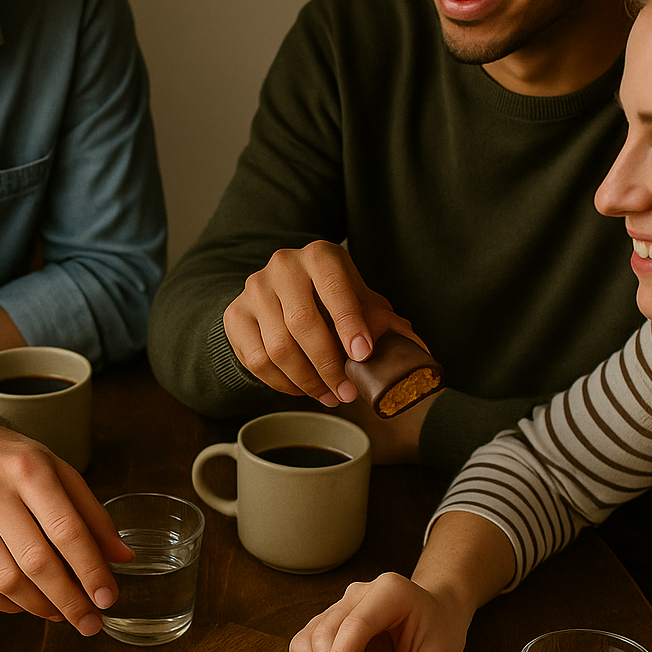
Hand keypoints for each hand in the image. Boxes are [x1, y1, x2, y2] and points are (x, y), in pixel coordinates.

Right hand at [0, 399, 131, 628]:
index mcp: (29, 470)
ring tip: (62, 613)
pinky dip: (8, 606)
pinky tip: (27, 604)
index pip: (67, 530)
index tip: (108, 598)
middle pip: (36, 562)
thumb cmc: (15, 463)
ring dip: (40, 607)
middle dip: (69, 600)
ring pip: (7, 581)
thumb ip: (93, 516)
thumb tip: (122, 559)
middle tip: (90, 622)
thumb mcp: (61, 472)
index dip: (90, 570)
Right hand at [222, 240, 426, 406]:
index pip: (334, 288)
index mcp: (320, 256)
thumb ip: (385, 324)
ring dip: (307, 381)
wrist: (279, 293)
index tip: (363, 355)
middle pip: (302, 324)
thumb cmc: (330, 299)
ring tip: (329, 395)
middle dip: (328, 366)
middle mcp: (283, 266)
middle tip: (348, 392)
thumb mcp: (360, 302)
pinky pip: (256, 361)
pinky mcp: (235, 315)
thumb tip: (417, 353)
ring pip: (277, 348)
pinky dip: (282, 384)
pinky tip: (302, 389)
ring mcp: (254, 290)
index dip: (349, 323)